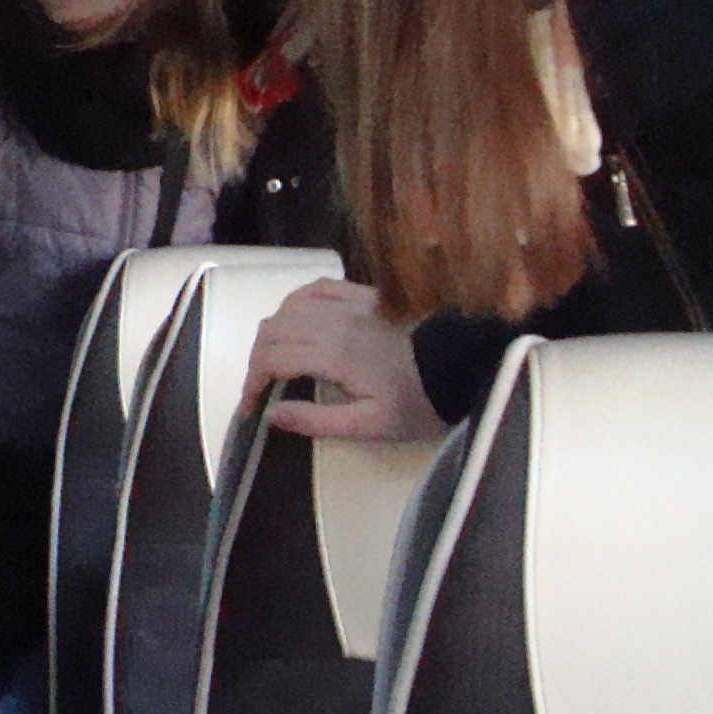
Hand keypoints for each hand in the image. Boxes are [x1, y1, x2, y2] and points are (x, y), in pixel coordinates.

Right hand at [240, 279, 447, 441]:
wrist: (462, 367)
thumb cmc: (418, 402)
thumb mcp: (370, 426)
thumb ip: (317, 420)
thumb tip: (272, 414)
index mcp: (333, 354)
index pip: (269, 359)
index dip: (251, 383)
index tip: (252, 409)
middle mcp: (334, 321)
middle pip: (270, 330)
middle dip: (256, 361)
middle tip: (262, 389)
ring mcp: (348, 303)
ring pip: (286, 307)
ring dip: (272, 333)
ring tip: (277, 360)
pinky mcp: (362, 295)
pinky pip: (314, 288)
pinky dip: (294, 304)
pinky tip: (297, 321)